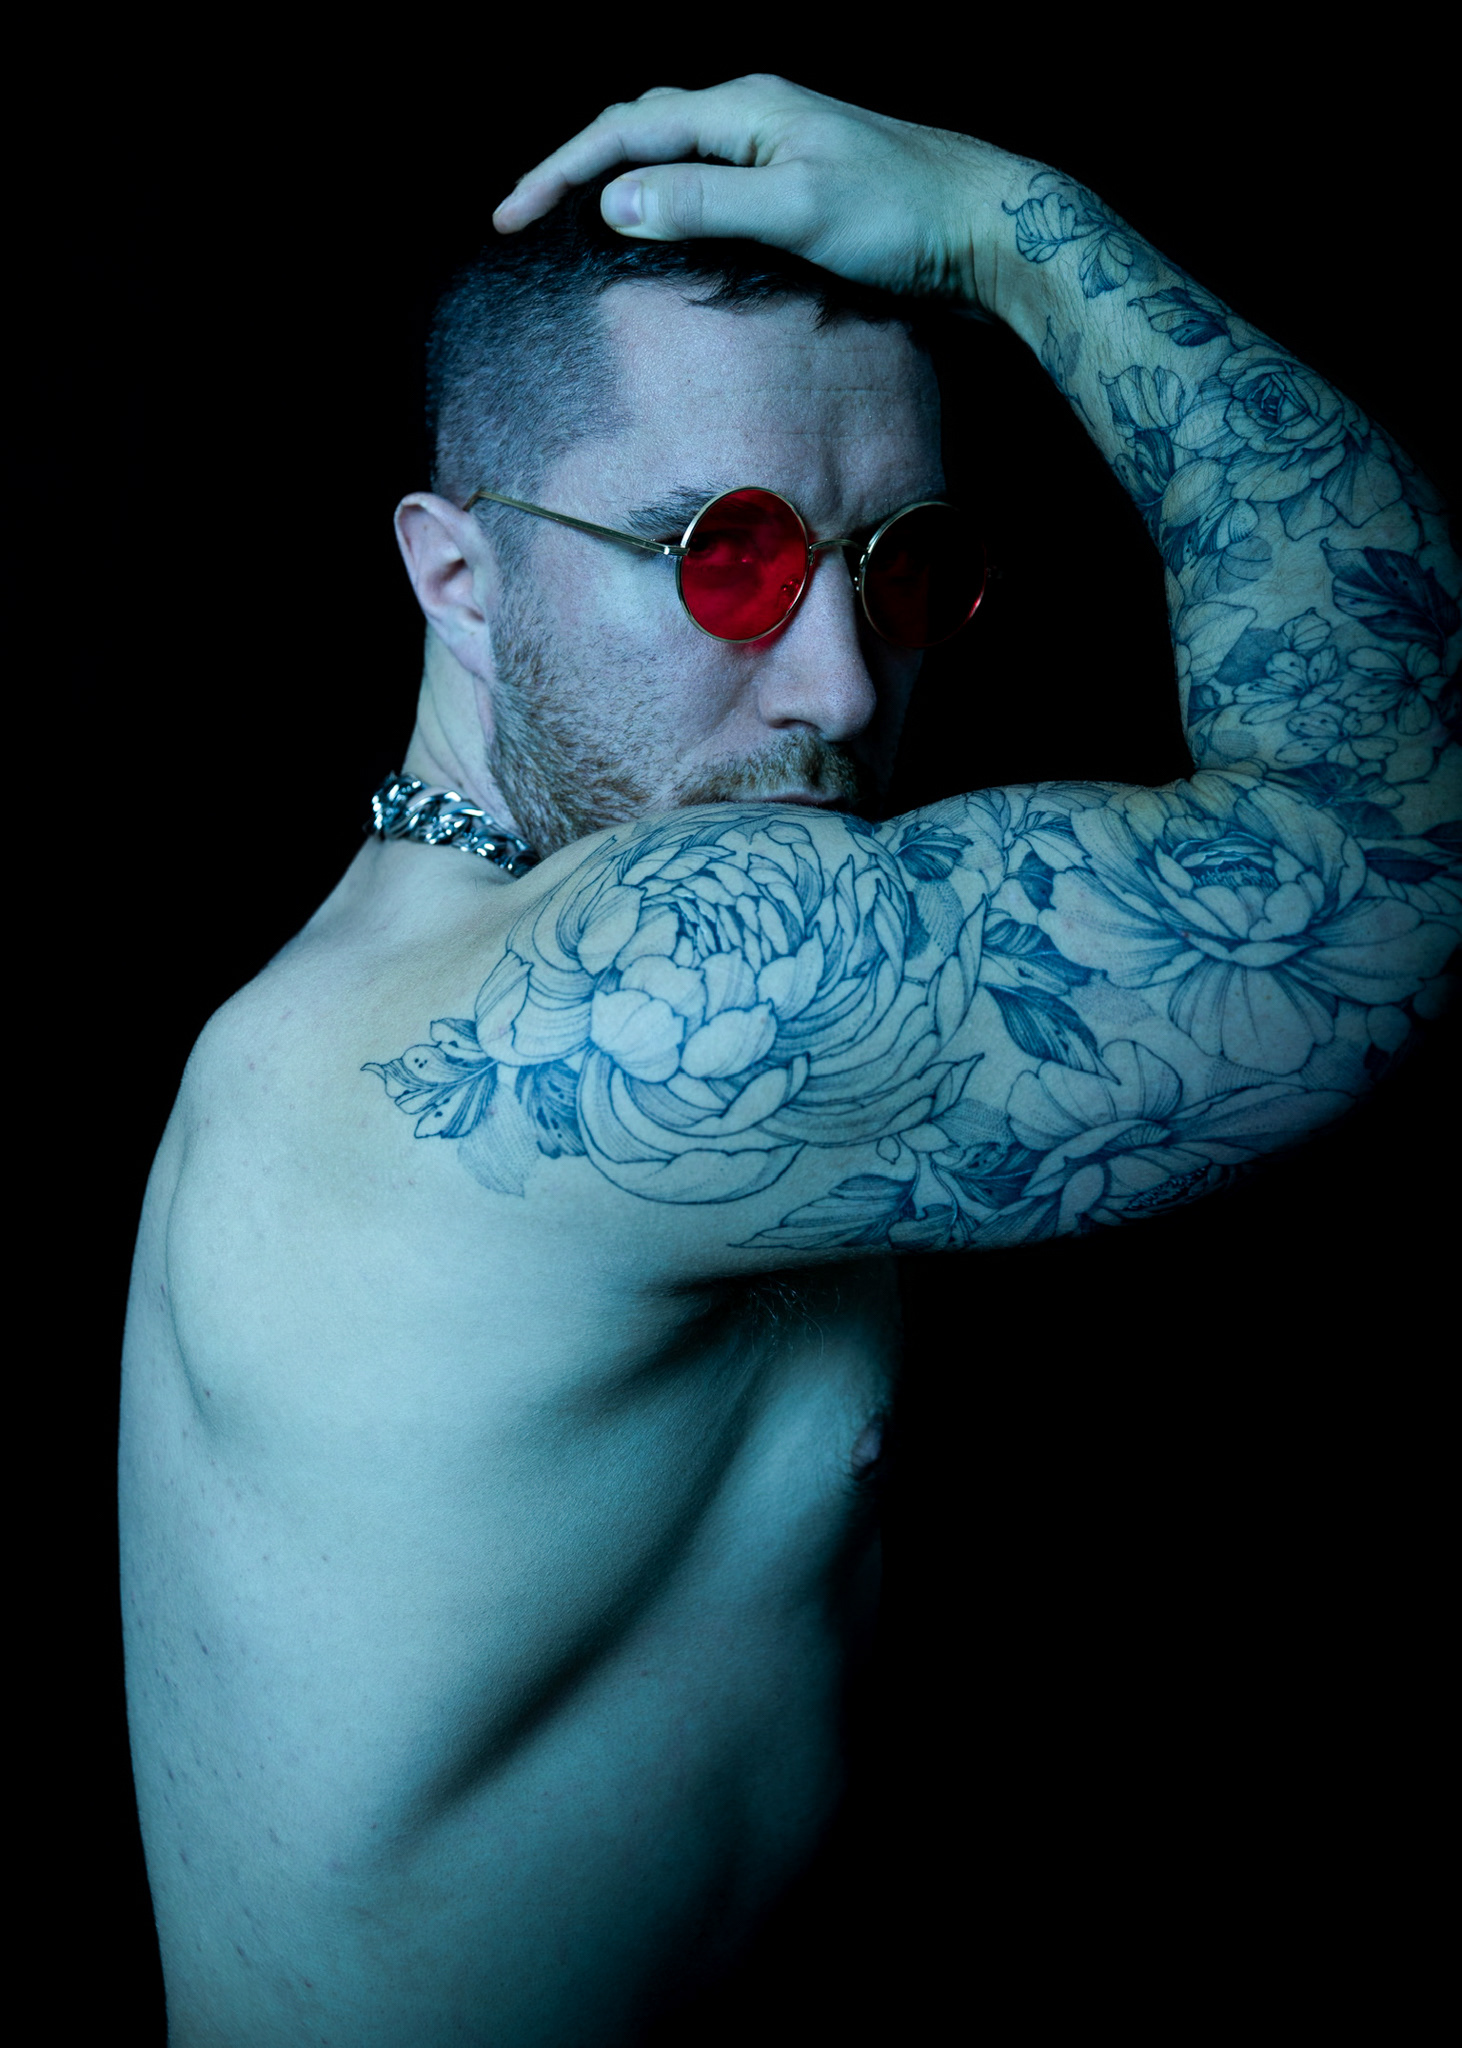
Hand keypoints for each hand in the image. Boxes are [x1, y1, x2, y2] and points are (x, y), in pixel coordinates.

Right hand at [492, 76, 1035, 316]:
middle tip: (521, 218)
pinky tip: (659, 230)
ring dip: (615, 178)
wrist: (989, 226)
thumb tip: (613, 205)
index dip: (559, 171)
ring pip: (672, 150)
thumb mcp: (797, 211)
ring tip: (569, 220)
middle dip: (573, 167)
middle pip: (638, 127)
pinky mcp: (798, 178)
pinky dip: (662, 197)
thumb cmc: (903, 217)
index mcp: (745, 108)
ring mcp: (777, 143)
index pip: (624, 131)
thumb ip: (704, 206)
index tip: (508, 218)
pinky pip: (707, 177)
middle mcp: (754, 112)